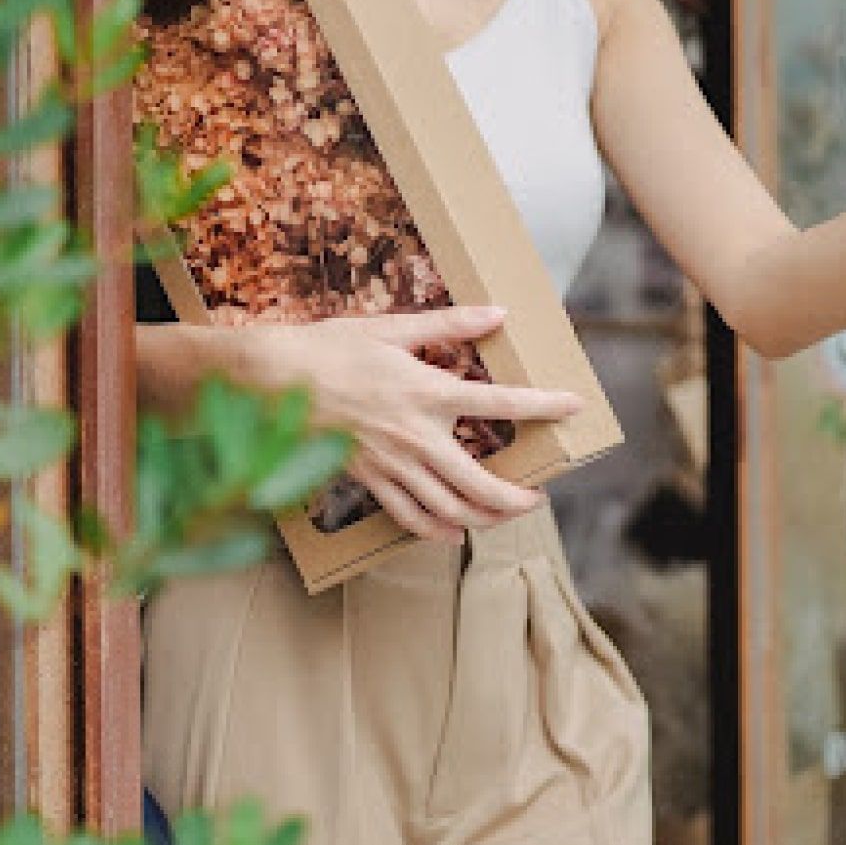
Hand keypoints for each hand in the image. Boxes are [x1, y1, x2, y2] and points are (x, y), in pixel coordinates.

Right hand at [238, 305, 584, 545]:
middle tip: (537, 497)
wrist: (273, 381)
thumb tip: (495, 313)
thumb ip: (447, 325)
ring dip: (483, 517)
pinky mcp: (368, 479)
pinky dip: (434, 529)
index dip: (544, 406)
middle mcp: (416, 436)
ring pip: (448, 507)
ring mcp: (391, 463)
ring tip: (504, 515)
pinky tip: (450, 530)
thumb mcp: (391, 328)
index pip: (501, 405)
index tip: (573, 406)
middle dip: (517, 497)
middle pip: (481, 482)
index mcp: (427, 391)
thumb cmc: (329, 348)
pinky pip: (408, 516)